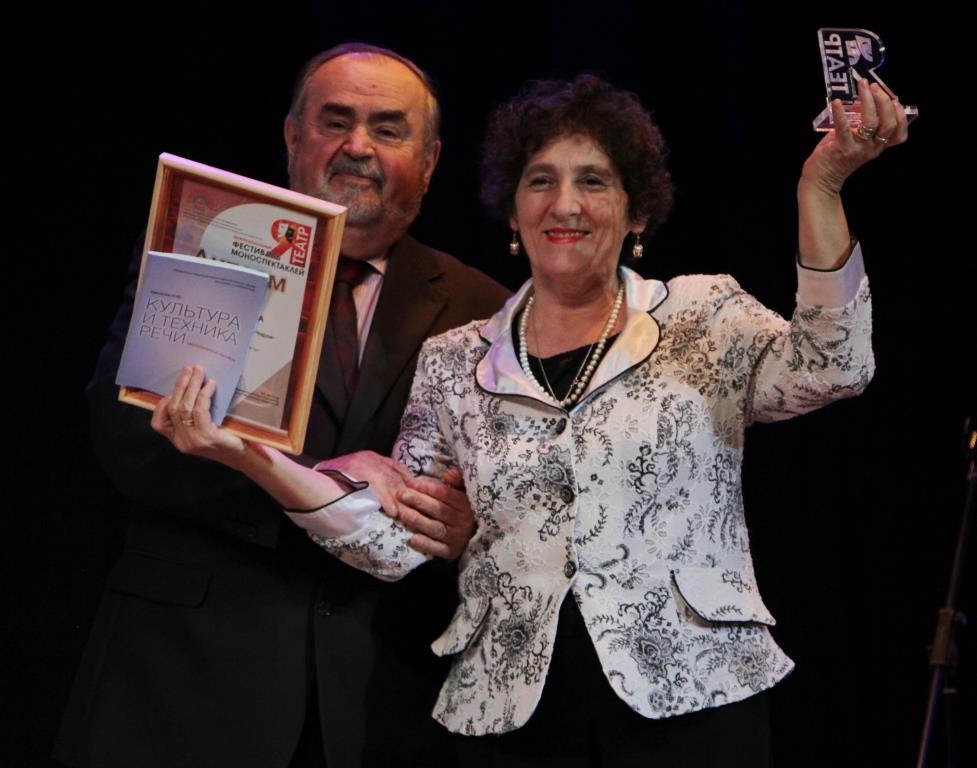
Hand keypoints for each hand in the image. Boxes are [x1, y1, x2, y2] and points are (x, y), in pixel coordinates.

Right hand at [150, 365, 248, 466]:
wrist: (243, 456)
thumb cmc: (226, 439)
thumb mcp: (203, 429)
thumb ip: (192, 416)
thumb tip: (190, 386)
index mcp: (178, 440)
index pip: (158, 423)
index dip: (163, 403)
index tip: (174, 388)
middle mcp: (182, 442)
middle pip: (172, 408)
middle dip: (180, 385)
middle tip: (188, 368)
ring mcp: (193, 440)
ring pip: (184, 407)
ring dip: (191, 386)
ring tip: (199, 371)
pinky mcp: (206, 436)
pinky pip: (199, 410)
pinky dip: (204, 394)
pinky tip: (211, 385)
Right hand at [314, 451, 412, 518]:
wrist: (313, 478)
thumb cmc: (332, 477)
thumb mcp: (354, 469)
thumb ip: (370, 476)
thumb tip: (386, 489)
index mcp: (370, 456)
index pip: (396, 466)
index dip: (408, 478)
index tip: (416, 489)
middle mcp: (370, 460)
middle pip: (396, 477)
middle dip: (408, 492)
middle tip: (419, 505)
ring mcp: (366, 467)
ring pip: (391, 484)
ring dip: (401, 500)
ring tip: (407, 513)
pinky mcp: (360, 477)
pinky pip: (379, 491)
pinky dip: (387, 503)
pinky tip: (393, 512)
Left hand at [397, 467, 475, 559]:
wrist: (473, 536)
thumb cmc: (462, 509)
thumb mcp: (464, 492)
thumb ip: (457, 480)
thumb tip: (448, 474)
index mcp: (466, 504)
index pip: (446, 494)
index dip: (428, 488)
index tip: (411, 482)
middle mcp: (463, 522)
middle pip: (439, 510)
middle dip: (419, 501)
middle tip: (401, 494)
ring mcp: (457, 538)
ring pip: (436, 528)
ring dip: (418, 521)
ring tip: (402, 513)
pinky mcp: (451, 552)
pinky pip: (438, 549)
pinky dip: (426, 545)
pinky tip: (413, 540)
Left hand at [801, 78, 908, 196]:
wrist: (821, 180)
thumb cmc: (837, 157)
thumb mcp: (856, 141)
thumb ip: (861, 125)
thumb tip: (861, 100)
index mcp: (878, 146)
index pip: (899, 135)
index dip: (901, 117)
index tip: (896, 101)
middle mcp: (872, 148)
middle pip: (888, 124)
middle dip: (884, 101)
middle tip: (873, 86)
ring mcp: (858, 149)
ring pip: (871, 123)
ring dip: (868, 101)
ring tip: (863, 86)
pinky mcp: (841, 148)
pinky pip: (843, 128)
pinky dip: (840, 113)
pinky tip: (836, 102)